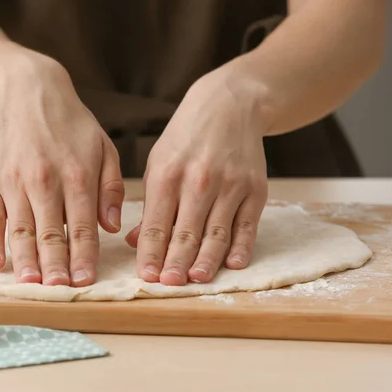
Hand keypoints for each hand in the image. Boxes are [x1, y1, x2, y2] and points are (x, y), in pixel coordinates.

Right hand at [0, 55, 123, 286]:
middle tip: (59, 292)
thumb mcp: (103, 147)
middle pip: (51, 234)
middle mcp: (45, 179)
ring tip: (31, 286)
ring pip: (21, 230)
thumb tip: (113, 227)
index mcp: (78, 175)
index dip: (84, 257)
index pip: (83, 227)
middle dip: (56, 268)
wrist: (24, 90)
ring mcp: (13, 179)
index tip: (86, 282)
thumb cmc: (71, 123)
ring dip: (26, 261)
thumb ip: (111, 188)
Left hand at [125, 71, 269, 285]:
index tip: (145, 276)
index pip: (156, 224)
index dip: (150, 253)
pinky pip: (247, 225)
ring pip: (216, 233)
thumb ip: (150, 204)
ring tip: (196, 281)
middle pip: (185, 232)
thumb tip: (136, 241)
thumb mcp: (158, 162)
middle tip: (169, 286)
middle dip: (176, 263)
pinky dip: (241, 247)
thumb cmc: (185, 138)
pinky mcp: (255, 189)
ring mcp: (230, 185)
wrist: (229, 105)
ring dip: (206, 260)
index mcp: (167, 175)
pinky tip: (233, 264)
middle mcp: (198, 181)